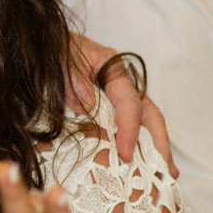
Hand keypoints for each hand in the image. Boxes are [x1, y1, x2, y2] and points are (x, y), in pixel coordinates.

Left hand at [67, 33, 175, 174]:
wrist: (44, 39)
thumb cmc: (53, 47)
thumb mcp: (59, 60)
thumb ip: (73, 81)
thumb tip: (89, 106)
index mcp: (113, 68)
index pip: (129, 103)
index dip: (129, 130)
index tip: (126, 154)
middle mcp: (121, 80)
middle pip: (148, 113)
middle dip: (160, 142)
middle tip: (168, 171)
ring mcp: (117, 91)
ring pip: (143, 119)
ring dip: (155, 146)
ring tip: (166, 173)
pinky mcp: (108, 101)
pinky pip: (127, 122)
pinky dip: (137, 141)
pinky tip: (142, 161)